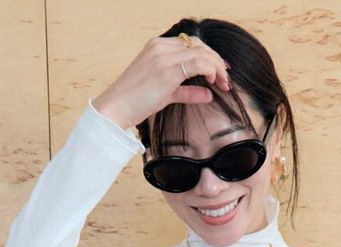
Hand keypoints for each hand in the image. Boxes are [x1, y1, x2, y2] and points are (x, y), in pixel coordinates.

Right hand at [92, 34, 231, 131]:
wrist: (115, 107)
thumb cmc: (135, 102)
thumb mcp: (165, 94)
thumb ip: (186, 92)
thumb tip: (207, 95)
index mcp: (157, 47)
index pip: (191, 44)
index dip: (209, 56)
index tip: (219, 72)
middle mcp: (160, 47)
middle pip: (199, 45)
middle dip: (216, 60)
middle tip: (225, 78)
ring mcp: (163, 56)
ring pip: (201, 52)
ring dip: (216, 66)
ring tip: (223, 82)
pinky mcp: (167, 70)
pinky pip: (197, 63)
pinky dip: (210, 70)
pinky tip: (213, 82)